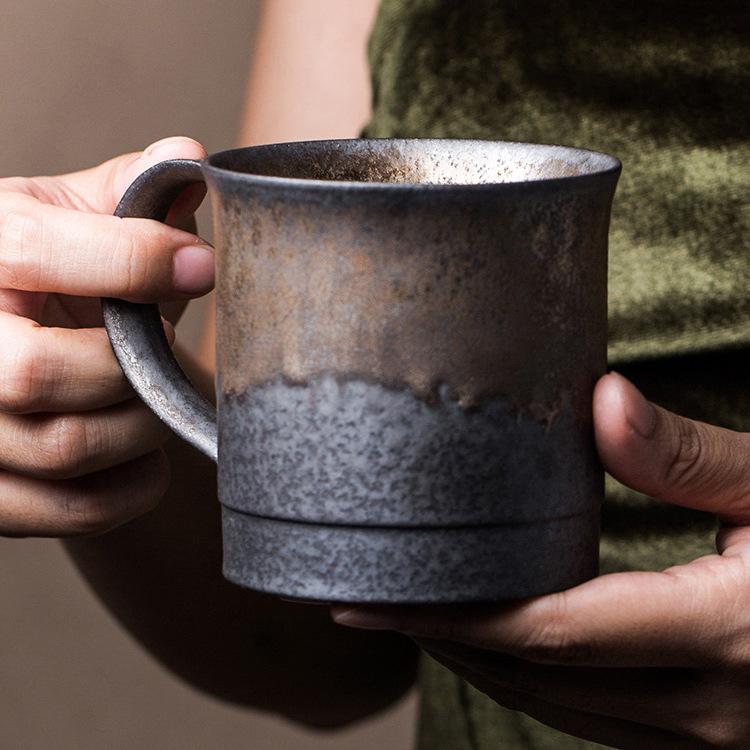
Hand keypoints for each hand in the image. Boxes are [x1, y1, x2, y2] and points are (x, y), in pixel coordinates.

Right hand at [0, 136, 213, 536]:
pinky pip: (72, 510)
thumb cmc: (51, 271)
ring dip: (142, 426)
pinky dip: (133, 488)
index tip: (205, 266)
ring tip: (158, 398)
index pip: (34, 253)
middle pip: (40, 373)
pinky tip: (146, 456)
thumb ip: (130, 189)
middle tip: (165, 355)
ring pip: (63, 448)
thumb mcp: (73, 215)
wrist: (14, 334)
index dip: (134, 260)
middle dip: (133, 367)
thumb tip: (190, 155)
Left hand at [333, 372, 749, 748]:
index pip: (547, 635)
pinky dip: (541, 686)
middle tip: (372, 601)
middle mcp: (713, 709)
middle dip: (448, 642)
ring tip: (425, 620)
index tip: (376, 594)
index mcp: (724, 635)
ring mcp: (716, 738)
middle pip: (540, 680)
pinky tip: (512, 649)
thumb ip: (691, 455)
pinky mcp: (717, 738)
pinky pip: (603, 724)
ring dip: (487, 667)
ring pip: (565, 713)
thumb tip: (597, 401)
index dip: (455, 616)